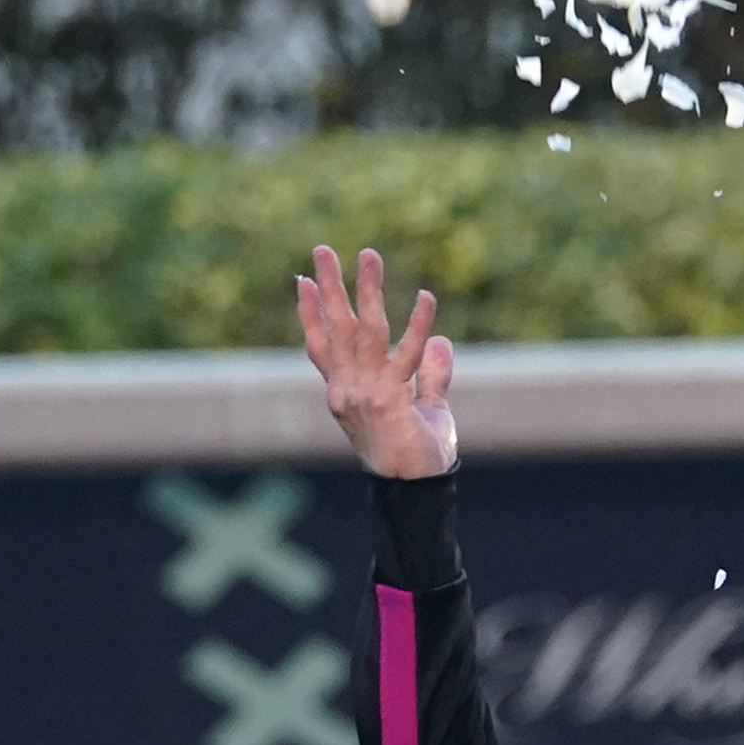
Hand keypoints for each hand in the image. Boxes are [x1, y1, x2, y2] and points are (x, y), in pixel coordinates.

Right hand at [296, 244, 457, 478]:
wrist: (415, 496)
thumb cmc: (417, 458)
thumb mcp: (424, 410)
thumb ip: (430, 376)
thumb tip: (439, 341)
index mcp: (345, 394)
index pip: (321, 347)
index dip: (311, 313)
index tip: (304, 280)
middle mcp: (347, 391)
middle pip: (335, 329)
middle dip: (330, 286)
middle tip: (321, 248)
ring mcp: (365, 394)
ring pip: (364, 332)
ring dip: (366, 290)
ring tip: (368, 254)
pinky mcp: (389, 400)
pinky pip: (405, 354)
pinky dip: (418, 324)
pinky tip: (426, 297)